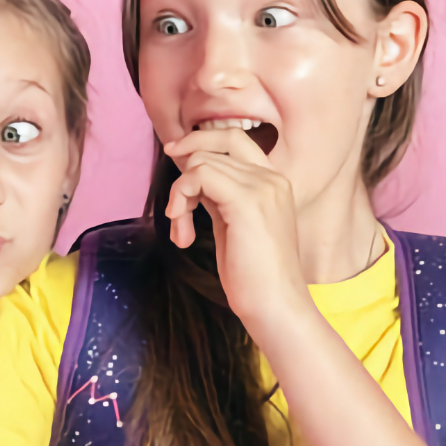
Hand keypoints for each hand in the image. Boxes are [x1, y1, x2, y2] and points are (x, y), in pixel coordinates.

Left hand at [160, 128, 311, 331]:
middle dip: (188, 154)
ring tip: (181, 228)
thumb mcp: (233, 226)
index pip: (236, 139)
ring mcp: (262, 187)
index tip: (177, 156)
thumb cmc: (254, 277)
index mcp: (274, 183)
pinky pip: (199, 176)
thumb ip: (219, 198)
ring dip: (180, 194)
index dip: (203, 141)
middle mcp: (272, 178)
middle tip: (170, 172)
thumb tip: (194, 180)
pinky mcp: (247, 201)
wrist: (276, 306)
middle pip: (220, 140)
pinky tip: (181, 229)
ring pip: (203, 162)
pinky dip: (181, 197)